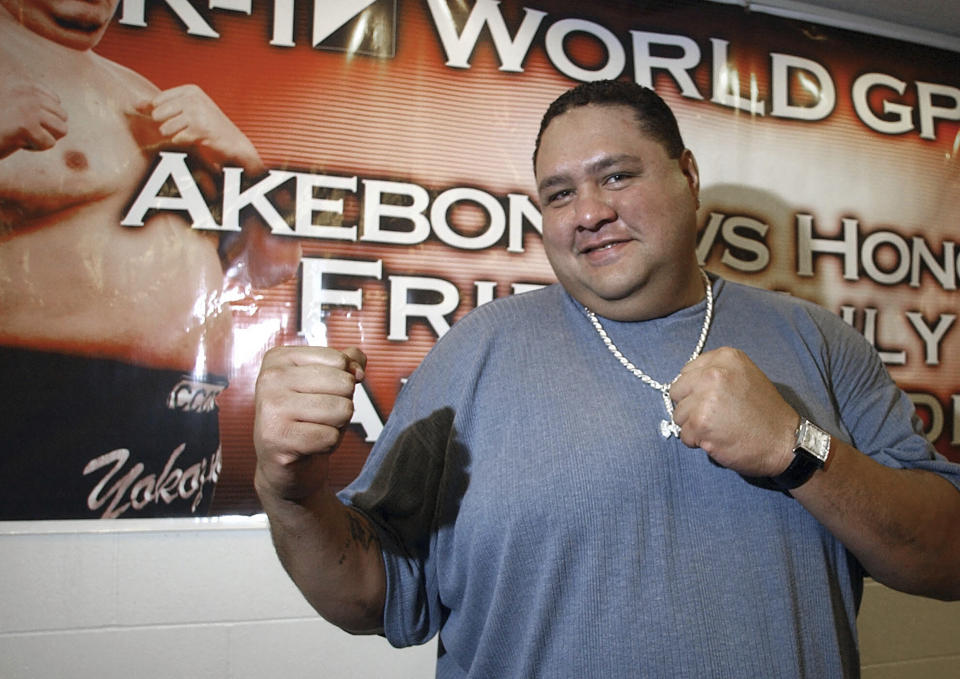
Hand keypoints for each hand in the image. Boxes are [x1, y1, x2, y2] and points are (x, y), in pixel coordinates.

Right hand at [0, 79, 67, 157]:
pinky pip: (49, 143)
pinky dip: (35, 147)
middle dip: (46, 129)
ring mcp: (29, 107)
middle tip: (22, 130)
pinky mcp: (26, 125)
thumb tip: (62, 118)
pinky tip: (16, 141)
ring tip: (21, 134)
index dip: (43, 118)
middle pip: (62, 117)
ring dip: (43, 138)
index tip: (22, 120)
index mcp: (26, 86)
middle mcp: (29, 93)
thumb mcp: (17, 109)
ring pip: (61, 130)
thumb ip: (35, 107)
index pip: (57, 103)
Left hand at [137, 84, 263, 174]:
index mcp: (190, 90)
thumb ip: (161, 106)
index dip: (162, 115)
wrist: (234, 144)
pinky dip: (185, 144)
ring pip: (165, 128)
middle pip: (158, 114)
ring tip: (192, 135)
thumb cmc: (209, 128)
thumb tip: (134, 104)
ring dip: (176, 136)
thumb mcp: (187, 110)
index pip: (157, 101)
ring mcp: (197, 112)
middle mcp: (193, 98)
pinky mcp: (200, 129)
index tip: (178, 121)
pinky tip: (198, 141)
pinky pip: (177, 139)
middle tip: (186, 129)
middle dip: (168, 126)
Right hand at [254, 346, 365, 500]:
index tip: (324, 392)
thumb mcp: (328, 382)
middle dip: (342, 404)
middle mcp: (270, 378)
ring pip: (341, 409)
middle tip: (320, 415)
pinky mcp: (276, 438)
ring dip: (337, 425)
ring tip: (315, 428)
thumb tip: (357, 370)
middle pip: (343, 383)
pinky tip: (310, 444)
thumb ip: (348, 362)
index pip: (339, 360)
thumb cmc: (307, 417)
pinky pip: (330, 437)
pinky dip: (328, 444)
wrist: (283, 462)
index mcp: (279, 358)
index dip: (344, 380)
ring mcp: (271, 408)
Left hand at [670, 347, 798, 476]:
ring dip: (693, 426)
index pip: (686, 372)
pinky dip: (697, 441)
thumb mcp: (745, 376)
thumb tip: (686, 383)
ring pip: (678, 415)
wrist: (785, 442)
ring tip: (719, 428)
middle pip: (677, 391)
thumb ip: (716, 373)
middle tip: (713, 417)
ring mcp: (705, 398)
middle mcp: (713, 373)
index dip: (695, 390)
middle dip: (690, 407)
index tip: (712, 400)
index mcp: (724, 357)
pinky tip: (718, 439)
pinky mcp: (701, 423)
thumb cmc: (765, 412)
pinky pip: (684, 435)